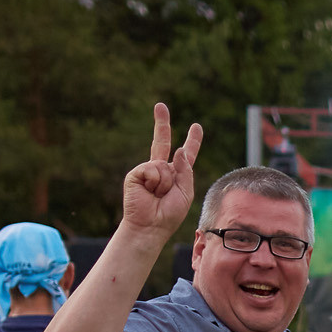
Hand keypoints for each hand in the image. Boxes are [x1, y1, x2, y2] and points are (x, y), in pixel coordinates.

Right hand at [122, 103, 201, 239]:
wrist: (150, 226)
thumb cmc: (169, 214)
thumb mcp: (186, 192)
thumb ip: (185, 170)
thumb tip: (179, 150)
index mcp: (176, 174)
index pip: (186, 154)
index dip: (192, 140)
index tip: (196, 126)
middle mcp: (161, 169)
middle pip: (161, 141)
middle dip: (161, 122)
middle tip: (160, 105)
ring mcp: (147, 170)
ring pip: (162, 164)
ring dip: (165, 183)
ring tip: (158, 195)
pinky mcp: (135, 174)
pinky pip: (151, 168)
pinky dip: (154, 182)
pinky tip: (149, 192)